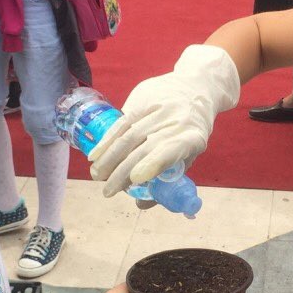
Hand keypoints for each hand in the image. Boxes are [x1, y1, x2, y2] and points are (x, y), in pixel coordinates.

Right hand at [88, 44, 240, 196]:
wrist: (197, 86)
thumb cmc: (190, 130)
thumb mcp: (190, 154)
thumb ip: (168, 179)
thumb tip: (141, 205)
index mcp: (192, 137)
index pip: (171, 150)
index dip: (154, 163)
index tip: (136, 178)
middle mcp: (176, 121)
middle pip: (145, 148)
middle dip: (123, 172)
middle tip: (108, 191)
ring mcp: (159, 108)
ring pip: (129, 135)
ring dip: (110, 158)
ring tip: (97, 176)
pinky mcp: (143, 99)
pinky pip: (121, 122)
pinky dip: (106, 140)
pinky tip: (95, 155)